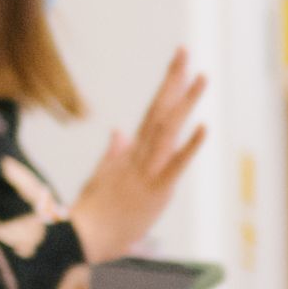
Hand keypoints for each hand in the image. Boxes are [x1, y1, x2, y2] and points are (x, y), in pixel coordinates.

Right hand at [74, 51, 207, 259]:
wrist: (84, 237)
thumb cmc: (94, 212)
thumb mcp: (103, 177)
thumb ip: (113, 153)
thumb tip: (118, 131)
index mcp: (131, 151)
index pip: (153, 111)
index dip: (167, 86)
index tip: (178, 62)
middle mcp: (140, 155)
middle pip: (160, 111)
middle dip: (173, 80)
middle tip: (185, 51)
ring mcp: (148, 170)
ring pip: (169, 130)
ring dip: (185, 102)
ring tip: (201, 77)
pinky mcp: (156, 190)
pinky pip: (175, 165)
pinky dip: (190, 146)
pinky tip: (204, 127)